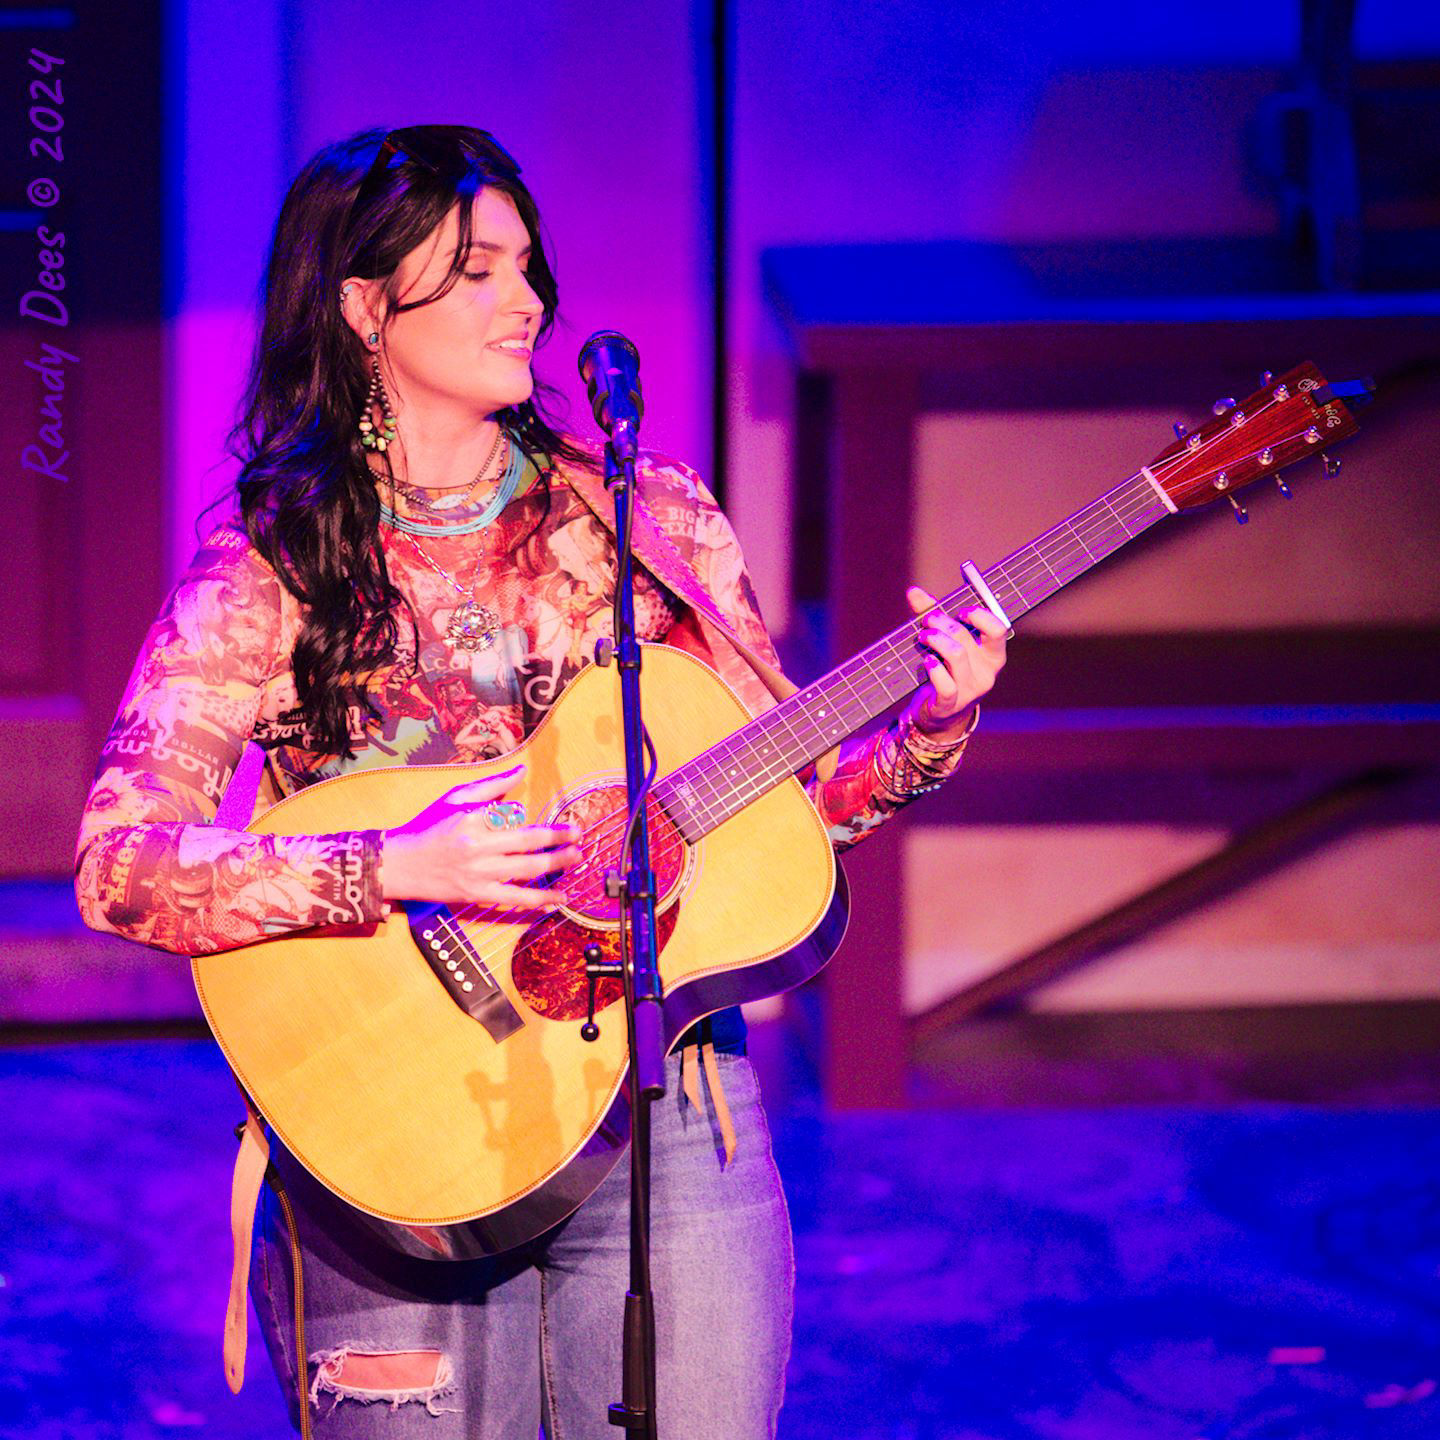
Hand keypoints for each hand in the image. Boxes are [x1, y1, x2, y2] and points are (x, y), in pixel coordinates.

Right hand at [381, 765, 581, 908]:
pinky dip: (540, 900)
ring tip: (575, 859)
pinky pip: (514, 899)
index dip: (545, 825)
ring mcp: (477, 874)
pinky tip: (558, 898)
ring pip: (526, 871)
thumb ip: (492, 786)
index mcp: (472, 820)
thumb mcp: (455, 798)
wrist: (398, 864)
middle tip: (579, 838)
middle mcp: (477, 848)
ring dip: (555, 866)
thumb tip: (521, 770)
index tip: (568, 825)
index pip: (516, 820)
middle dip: (559, 842)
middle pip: (527, 844)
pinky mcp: (476, 895)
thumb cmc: (427, 827)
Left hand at [901, 585, 1008, 738]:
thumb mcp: (947, 643)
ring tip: (923, 637)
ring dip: (935, 640)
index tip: (961, 611)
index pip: (998, 629)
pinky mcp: (952, 704)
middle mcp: (987, 673)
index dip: (979, 616)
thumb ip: (933, 616)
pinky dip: (934, 668)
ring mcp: (971, 690)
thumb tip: (913, 592)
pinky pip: (945, 683)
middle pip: (966, 637)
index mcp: (993, 655)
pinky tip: (927, 661)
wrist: (942, 713)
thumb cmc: (948, 670)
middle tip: (928, 620)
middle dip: (942, 623)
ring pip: (956, 655)